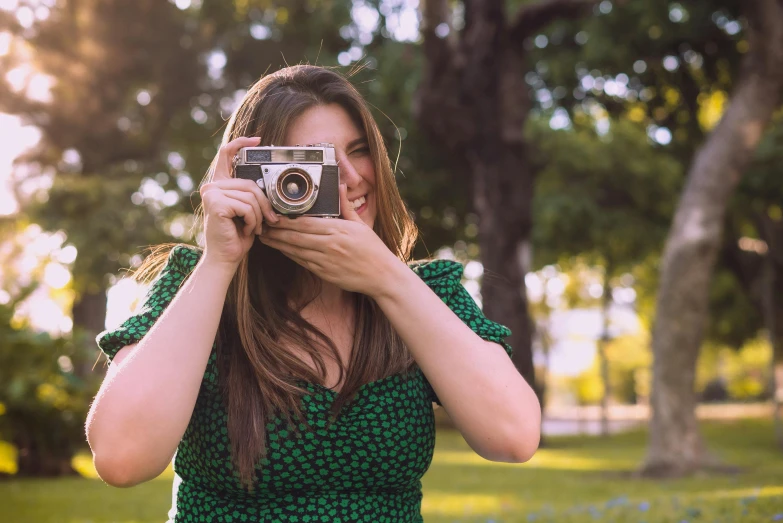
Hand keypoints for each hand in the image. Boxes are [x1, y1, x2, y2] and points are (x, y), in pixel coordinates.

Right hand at [199, 136, 278, 269]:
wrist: (226, 258)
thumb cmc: (237, 236)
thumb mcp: (247, 210)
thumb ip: (251, 194)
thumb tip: (266, 185)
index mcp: (219, 184)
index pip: (226, 154)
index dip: (241, 143)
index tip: (257, 140)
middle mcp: (212, 186)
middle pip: (249, 183)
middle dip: (264, 204)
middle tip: (269, 220)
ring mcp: (211, 193)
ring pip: (250, 196)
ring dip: (258, 216)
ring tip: (252, 227)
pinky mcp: (215, 203)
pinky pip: (246, 207)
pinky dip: (251, 221)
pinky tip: (245, 230)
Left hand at [258, 184, 402, 295]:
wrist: (381, 276)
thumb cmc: (373, 249)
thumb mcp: (362, 224)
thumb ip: (346, 206)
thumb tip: (341, 186)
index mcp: (338, 230)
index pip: (306, 223)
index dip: (286, 220)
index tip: (273, 215)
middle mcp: (330, 245)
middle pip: (296, 236)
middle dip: (276, 232)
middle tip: (261, 225)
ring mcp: (325, 260)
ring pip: (295, 250)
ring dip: (278, 244)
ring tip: (265, 237)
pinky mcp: (324, 273)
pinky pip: (302, 262)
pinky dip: (290, 255)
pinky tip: (281, 249)